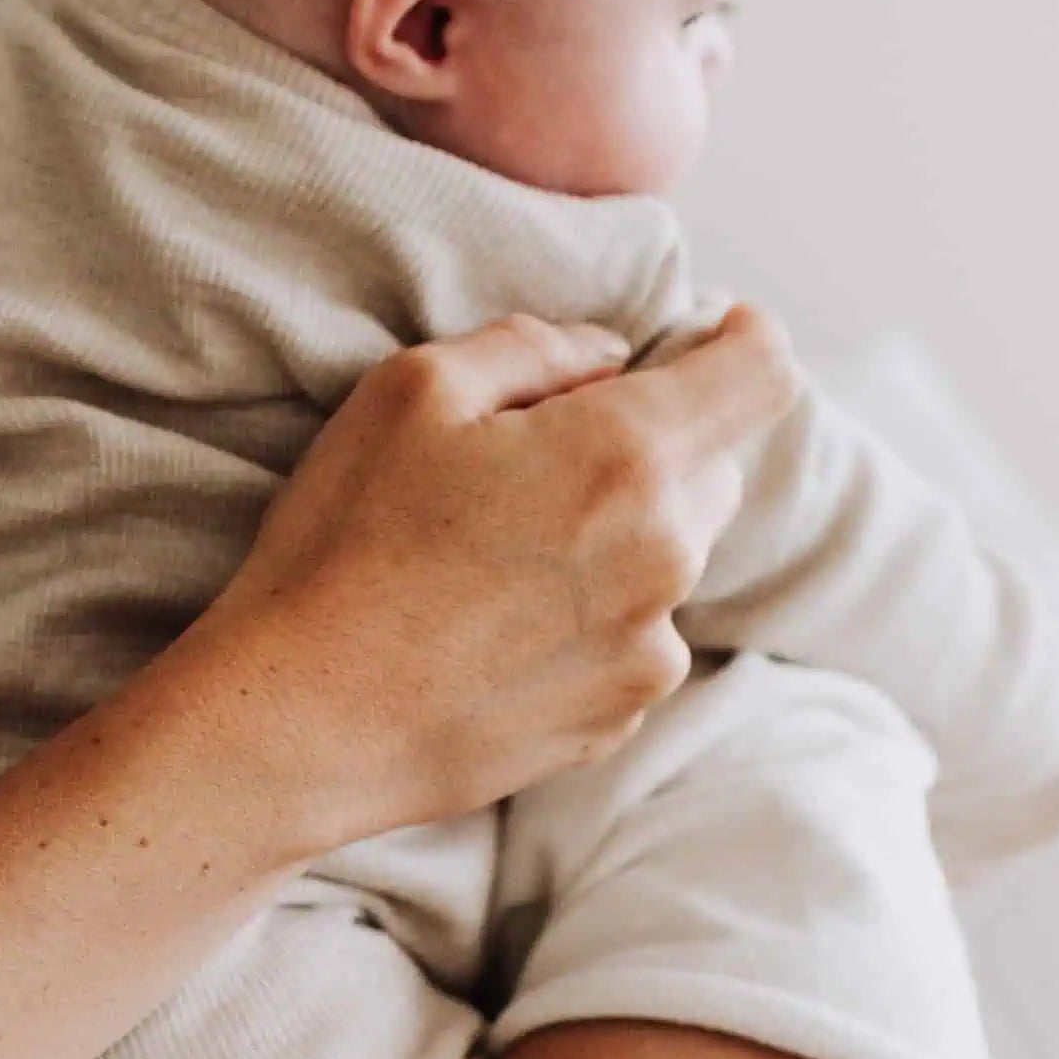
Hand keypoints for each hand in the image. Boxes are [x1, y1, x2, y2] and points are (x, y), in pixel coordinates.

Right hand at [197, 299, 797, 836]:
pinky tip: (492, 628)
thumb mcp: (410, 392)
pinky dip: (590, 618)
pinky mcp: (618, 717)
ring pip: (672, 559)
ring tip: (496, 559)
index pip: (759, 376)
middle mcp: (664, 555)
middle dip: (653, 448)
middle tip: (537, 461)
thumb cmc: (343, 545)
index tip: (717, 334)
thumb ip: (531, 348)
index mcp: (625, 455)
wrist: (300, 723)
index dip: (745, 339)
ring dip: (618, 538)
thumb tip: (606, 356)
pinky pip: (633, 638)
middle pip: (712, 469)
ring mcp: (647, 649)